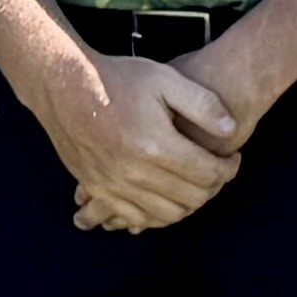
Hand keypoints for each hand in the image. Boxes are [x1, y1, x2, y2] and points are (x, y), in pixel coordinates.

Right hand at [40, 46, 239, 231]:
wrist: (64, 86)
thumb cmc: (119, 79)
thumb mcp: (166, 78)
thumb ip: (203, 104)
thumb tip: (231, 129)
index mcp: (156, 145)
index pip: (208, 174)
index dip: (228, 169)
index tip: (232, 158)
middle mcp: (135, 173)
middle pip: (191, 199)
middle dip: (213, 188)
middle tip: (217, 171)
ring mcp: (113, 186)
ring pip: (166, 215)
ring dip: (188, 204)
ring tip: (194, 183)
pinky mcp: (98, 190)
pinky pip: (134, 218)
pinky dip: (156, 214)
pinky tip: (164, 196)